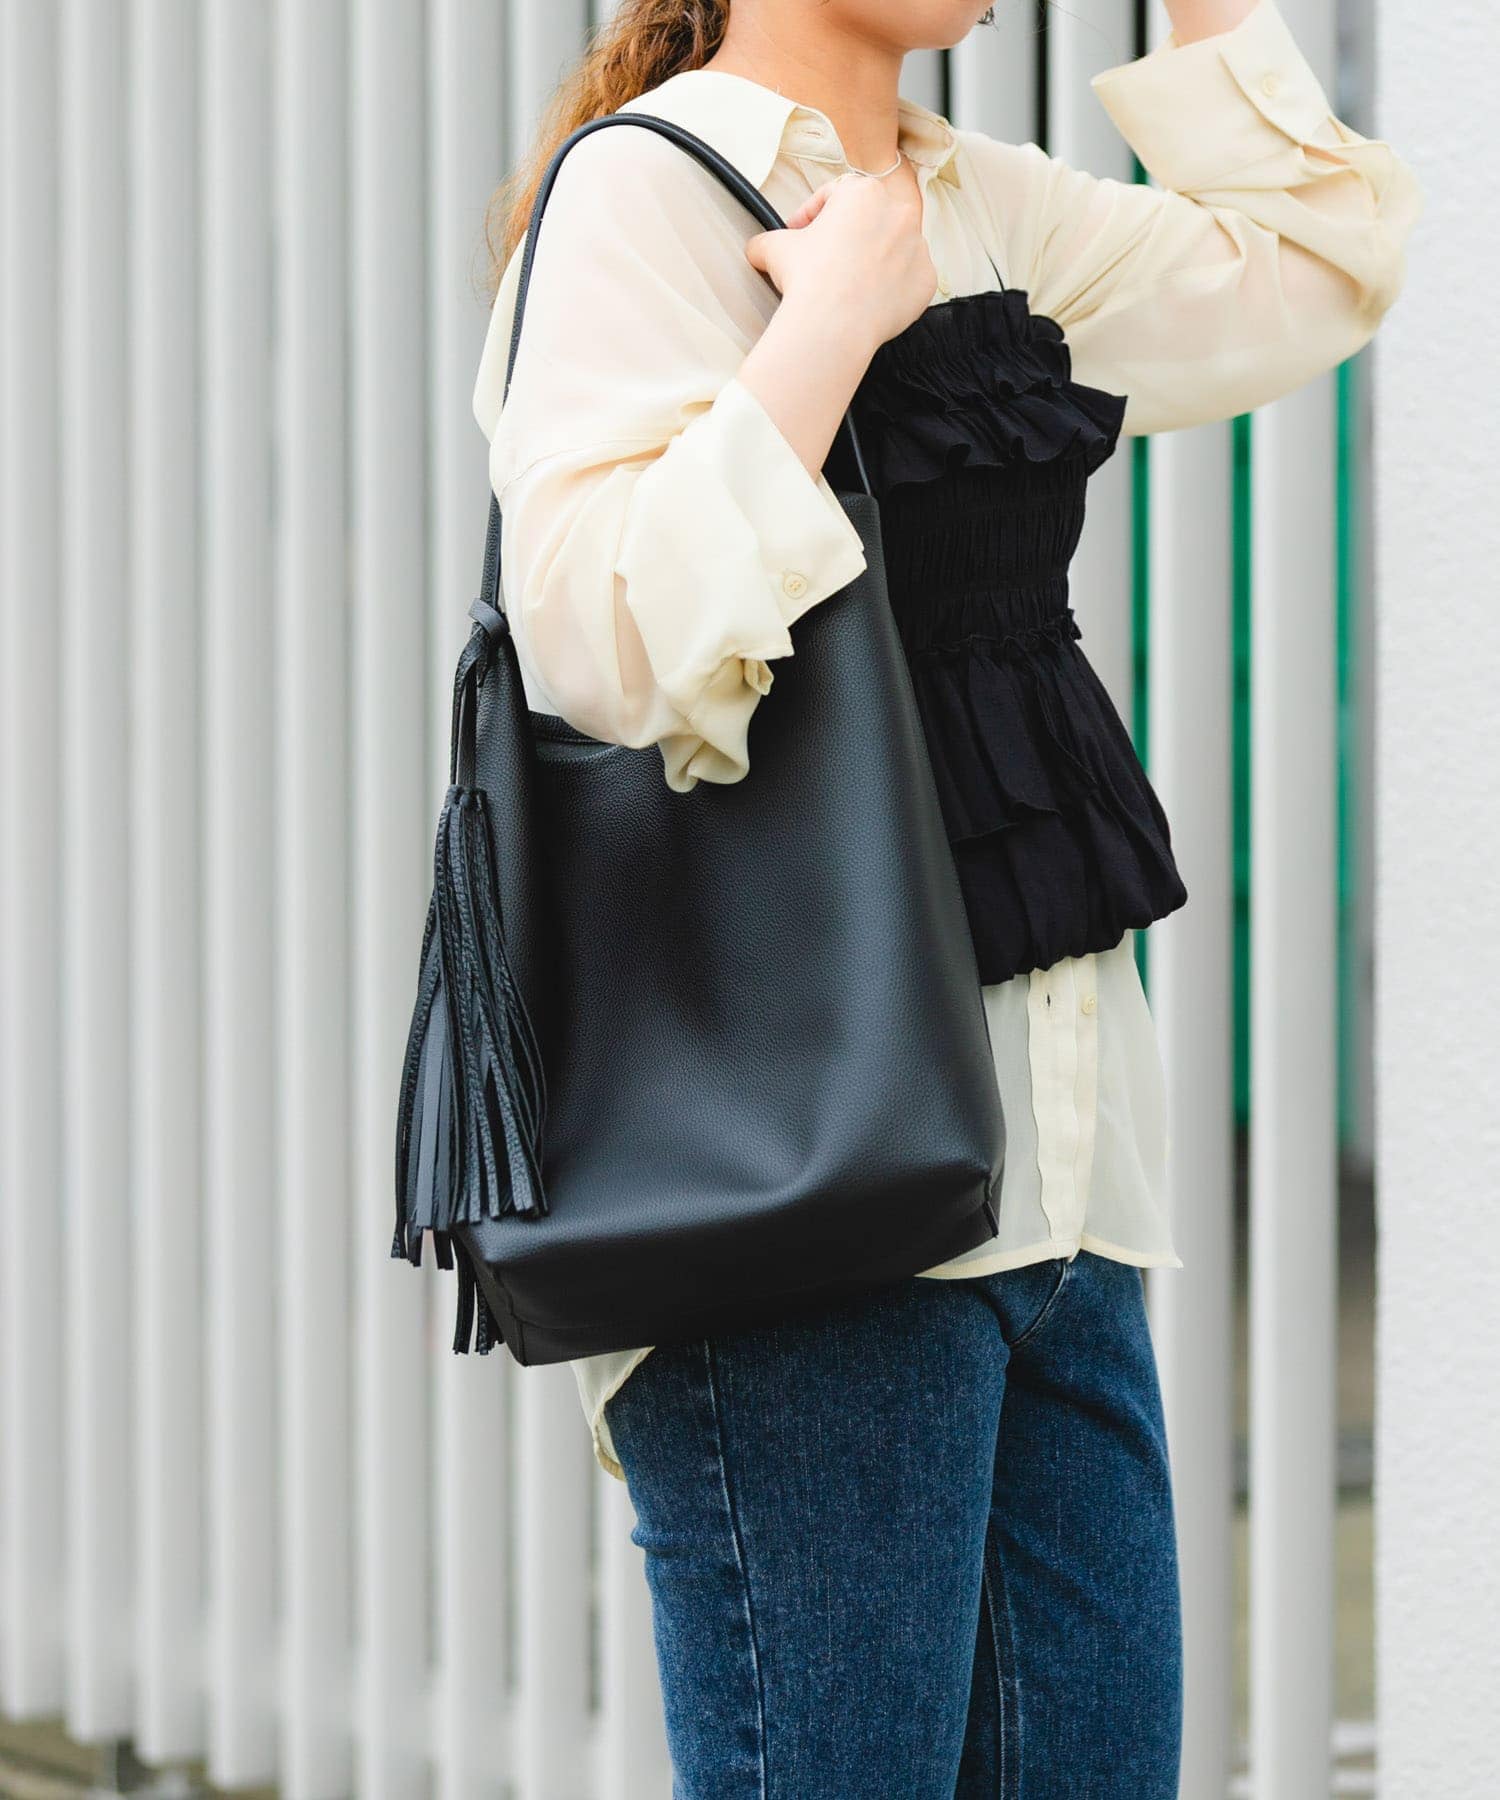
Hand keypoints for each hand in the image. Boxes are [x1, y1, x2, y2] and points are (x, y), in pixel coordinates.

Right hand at [745, 170, 937, 354]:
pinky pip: (909, 279)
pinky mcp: (926, 280)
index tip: (800, 234)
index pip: (836, 195)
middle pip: (869, 219)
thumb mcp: (773, 249)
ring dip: (874, 259)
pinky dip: (893, 287)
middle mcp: (898, 212)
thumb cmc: (807, 280)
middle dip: (848, 235)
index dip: (813, 214)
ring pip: (893, 247)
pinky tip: (869, 300)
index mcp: (864, 192)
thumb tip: (756, 249)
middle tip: (826, 260)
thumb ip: (767, 240)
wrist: (833, 326)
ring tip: (849, 284)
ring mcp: (918, 247)